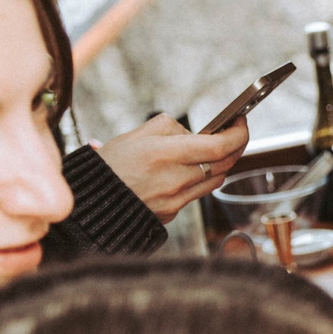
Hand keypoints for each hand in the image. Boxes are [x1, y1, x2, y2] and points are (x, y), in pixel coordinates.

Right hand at [98, 115, 249, 219]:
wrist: (92, 203)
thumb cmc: (109, 166)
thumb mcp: (136, 135)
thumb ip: (170, 129)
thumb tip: (193, 133)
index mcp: (166, 154)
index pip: (220, 146)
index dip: (238, 133)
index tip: (240, 121)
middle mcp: (176, 179)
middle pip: (225, 163)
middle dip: (235, 146)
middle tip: (234, 133)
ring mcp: (177, 199)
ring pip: (216, 179)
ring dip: (220, 163)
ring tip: (213, 150)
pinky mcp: (174, 212)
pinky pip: (199, 193)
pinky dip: (202, 179)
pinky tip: (192, 170)